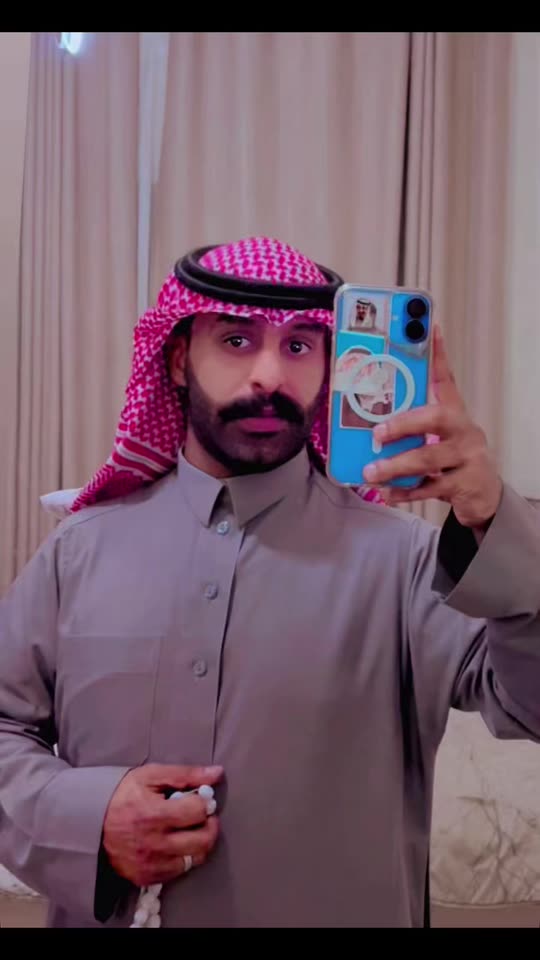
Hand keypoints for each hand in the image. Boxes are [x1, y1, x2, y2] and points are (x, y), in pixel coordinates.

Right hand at [102, 763, 222, 886]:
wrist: (88, 823)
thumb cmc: (122, 794)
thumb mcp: (150, 775)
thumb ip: (185, 774)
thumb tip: (217, 773)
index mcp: (154, 814)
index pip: (198, 811)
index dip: (204, 803)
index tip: (200, 799)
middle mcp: (154, 844)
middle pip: (203, 840)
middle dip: (209, 825)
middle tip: (201, 816)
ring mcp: (150, 864)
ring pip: (194, 859)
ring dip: (199, 843)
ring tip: (190, 830)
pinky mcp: (146, 877)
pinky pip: (178, 872)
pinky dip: (182, 857)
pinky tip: (175, 843)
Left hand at [362, 326, 502, 528]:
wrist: (485, 496)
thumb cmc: (453, 461)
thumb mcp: (437, 438)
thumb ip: (411, 429)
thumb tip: (366, 424)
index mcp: (454, 413)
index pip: (445, 379)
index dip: (437, 354)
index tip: (429, 328)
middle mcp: (465, 430)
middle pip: (436, 417)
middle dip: (403, 424)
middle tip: (376, 433)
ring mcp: (469, 457)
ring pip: (430, 456)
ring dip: (396, 464)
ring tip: (371, 471)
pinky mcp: (467, 483)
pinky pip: (431, 487)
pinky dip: (406, 491)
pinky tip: (388, 492)